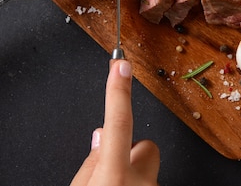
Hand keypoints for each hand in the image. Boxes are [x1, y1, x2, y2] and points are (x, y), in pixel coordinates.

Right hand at [70, 60, 159, 185]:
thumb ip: (90, 164)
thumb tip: (101, 137)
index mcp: (114, 178)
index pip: (117, 123)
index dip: (119, 91)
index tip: (122, 66)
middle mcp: (140, 184)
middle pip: (145, 147)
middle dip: (131, 152)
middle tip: (113, 174)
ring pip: (148, 169)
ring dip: (134, 177)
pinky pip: (150, 182)